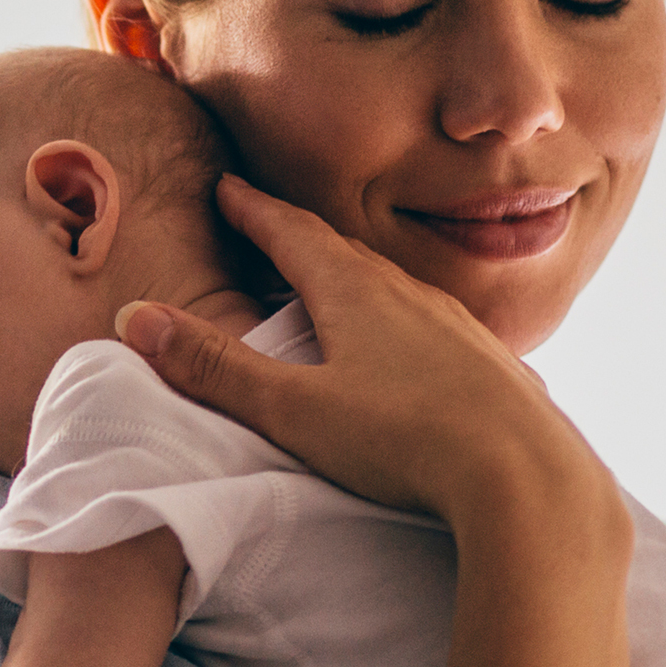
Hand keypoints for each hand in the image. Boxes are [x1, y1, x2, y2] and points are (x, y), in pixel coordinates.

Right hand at [116, 176, 608, 528]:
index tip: (228, 187)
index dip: (254, 210)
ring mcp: (459, 330)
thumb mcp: (293, 409)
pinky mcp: (492, 369)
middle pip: (344, 253)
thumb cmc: (406, 441)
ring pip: (395, 289)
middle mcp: (411, 296)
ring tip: (331, 290)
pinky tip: (410, 352)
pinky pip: (435, 330)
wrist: (528, 479)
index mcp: (356, 293)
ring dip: (355, 281)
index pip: (292, 233)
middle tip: (269, 228)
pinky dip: (403, 325)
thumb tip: (137, 320)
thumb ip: (215, 368)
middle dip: (301, 238)